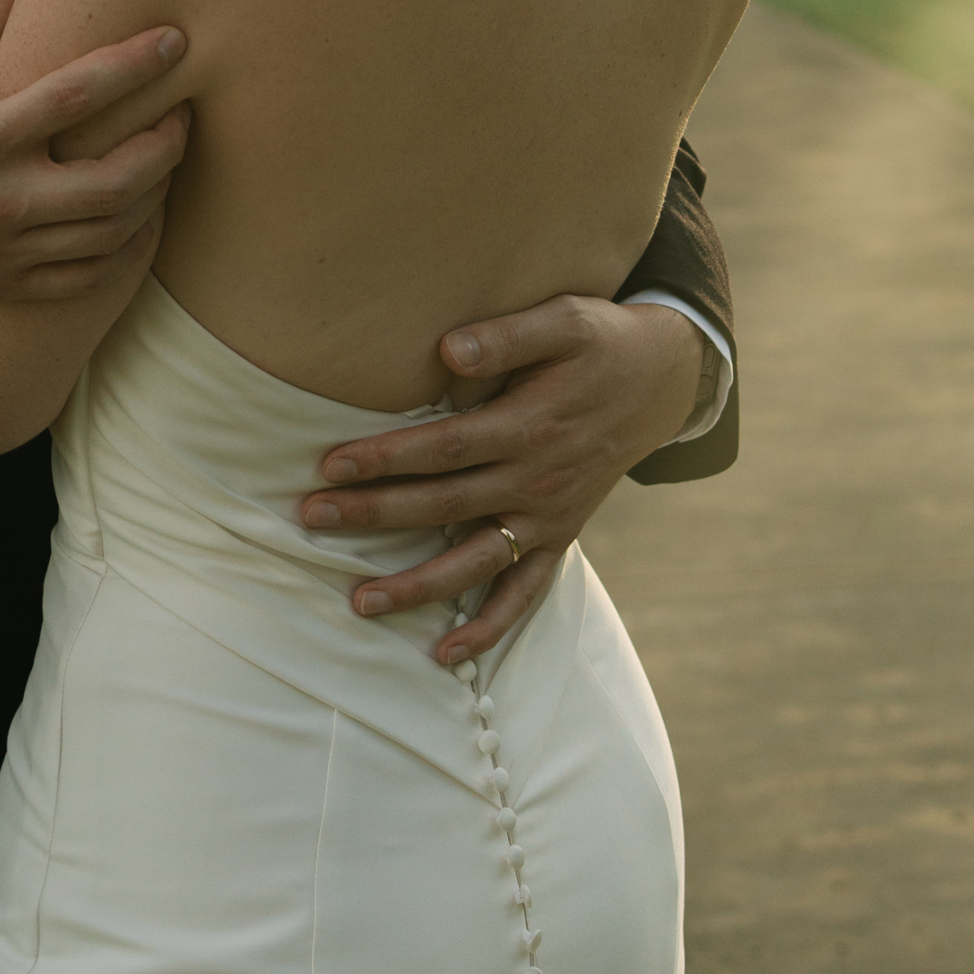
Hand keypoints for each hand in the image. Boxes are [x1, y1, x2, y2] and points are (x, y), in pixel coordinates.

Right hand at [0, 0, 190, 292]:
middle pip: (114, 182)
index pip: (77, 93)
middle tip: (185, 114)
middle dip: (165, 146)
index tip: (175, 41)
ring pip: (108, 234)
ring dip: (155, 195)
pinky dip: (122, 247)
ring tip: (168, 158)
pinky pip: (83, 278)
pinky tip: (138, 215)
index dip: (136, 64)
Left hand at [298, 295, 705, 662]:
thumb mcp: (566, 320)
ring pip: (476, 561)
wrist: (661, 382)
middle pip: (444, 504)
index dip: (388, 457)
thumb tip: (449, 348)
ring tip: (360, 603)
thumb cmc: (599, 341)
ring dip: (418, 586)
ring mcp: (548, 515)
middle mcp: (536, 480)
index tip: (331, 463)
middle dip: (375, 513)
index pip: (445, 447)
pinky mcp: (560, 535)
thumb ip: (508, 335)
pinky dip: (489, 626)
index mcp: (529, 425)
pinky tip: (446, 653)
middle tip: (312, 518)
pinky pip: (525, 592)